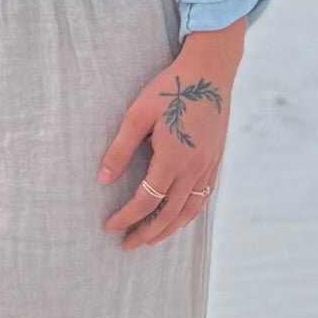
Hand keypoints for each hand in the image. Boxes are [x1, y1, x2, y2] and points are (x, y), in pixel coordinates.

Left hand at [96, 43, 233, 249]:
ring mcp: (209, 166)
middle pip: (169, 215)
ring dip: (169, 229)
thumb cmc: (170, 89)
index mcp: (173, 160)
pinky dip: (189, 214)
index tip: (109, 227)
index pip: (146, 201)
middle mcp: (194, 169)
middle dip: (146, 233)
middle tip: (127, 245)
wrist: (209, 71)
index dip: (126, 217)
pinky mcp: (216, 160)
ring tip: (151, 239)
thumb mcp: (137, 115)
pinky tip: (178, 216)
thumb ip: (120, 149)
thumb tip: (102, 179)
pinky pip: (203, 198)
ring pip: (190, 211)